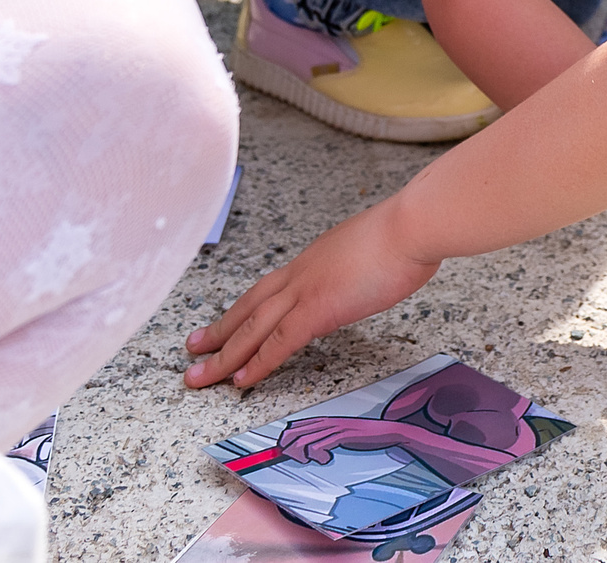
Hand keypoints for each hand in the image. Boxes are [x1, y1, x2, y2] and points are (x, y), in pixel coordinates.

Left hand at [184, 199, 440, 389]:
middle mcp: (302, 273)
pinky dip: (258, 362)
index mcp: (315, 259)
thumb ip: (361, 264)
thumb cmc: (408, 233)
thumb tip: (367, 273)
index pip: (270, 288)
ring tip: (199, 375)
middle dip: (220, 330)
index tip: (228, 322)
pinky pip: (279, 342)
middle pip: (249, 306)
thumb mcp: (376, 247)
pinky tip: (241, 380)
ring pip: (252, 327)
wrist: (413, 225)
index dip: (245, 307)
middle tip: (193, 349)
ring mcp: (307, 290)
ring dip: (223, 354)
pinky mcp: (319, 308)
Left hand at [275, 416, 418, 464]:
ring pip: (305, 439)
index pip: (296, 426)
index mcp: (325, 421)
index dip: (284, 439)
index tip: (278, 452)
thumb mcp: (341, 435)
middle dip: (287, 447)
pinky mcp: (343, 435)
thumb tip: (308, 449)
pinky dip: (318, 455)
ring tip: (308, 460)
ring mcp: (335, 427)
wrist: (386, 432)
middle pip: (296, 432)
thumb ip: (326, 438)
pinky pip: (321, 445)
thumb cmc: (364, 436)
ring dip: (301, 453)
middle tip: (292, 458)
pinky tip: (325, 459)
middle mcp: (327, 422)